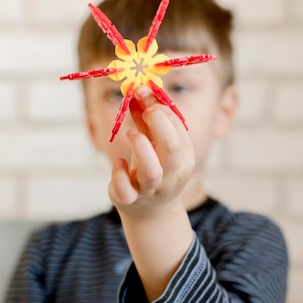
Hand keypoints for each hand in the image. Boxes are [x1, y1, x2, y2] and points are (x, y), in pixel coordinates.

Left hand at [108, 86, 194, 300]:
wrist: (150, 213)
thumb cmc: (155, 168)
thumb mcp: (157, 143)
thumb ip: (149, 118)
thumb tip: (140, 88)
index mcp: (184, 158)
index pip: (179, 130)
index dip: (162, 108)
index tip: (144, 92)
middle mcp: (171, 175)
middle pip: (173, 149)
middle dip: (158, 124)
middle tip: (145, 111)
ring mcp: (150, 189)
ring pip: (151, 170)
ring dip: (140, 146)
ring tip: (132, 133)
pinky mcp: (129, 199)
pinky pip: (125, 188)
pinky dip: (119, 172)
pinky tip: (119, 163)